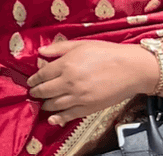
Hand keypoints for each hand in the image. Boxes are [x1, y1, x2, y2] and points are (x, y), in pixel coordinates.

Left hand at [26, 40, 153, 125]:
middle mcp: (69, 82)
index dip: (34, 79)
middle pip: (45, 91)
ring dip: (45, 104)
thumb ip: (58, 48)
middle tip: (33, 92)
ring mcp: (79, 97)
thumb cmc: (107, 53)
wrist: (132, 68)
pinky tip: (52, 118)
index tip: (30, 81)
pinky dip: (58, 118)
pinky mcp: (89, 107)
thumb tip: (40, 52)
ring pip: (54, 104)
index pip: (42, 75)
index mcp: (66, 65)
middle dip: (36, 92)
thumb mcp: (80, 44)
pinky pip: (69, 115)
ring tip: (42, 103)